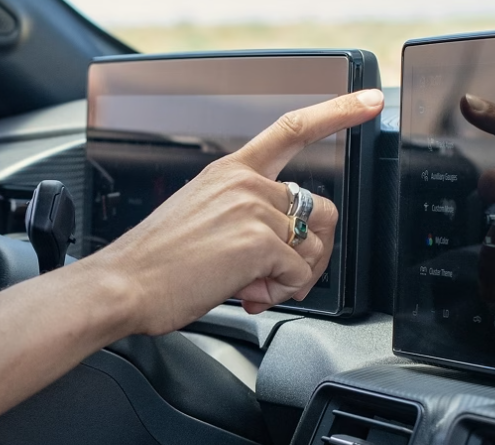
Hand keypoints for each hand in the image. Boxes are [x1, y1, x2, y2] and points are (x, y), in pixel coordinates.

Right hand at [87, 90, 383, 335]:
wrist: (123, 284)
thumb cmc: (155, 263)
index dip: (337, 112)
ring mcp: (253, 209)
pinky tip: (248, 294)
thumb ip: (246, 221)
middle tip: (280, 278)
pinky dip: (281, 293)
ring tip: (255, 288)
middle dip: (310, 252)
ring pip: (312, 247)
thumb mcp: (201, 221)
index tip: (370, 101)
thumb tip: (281, 256)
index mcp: (230, 171)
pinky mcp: (259, 242)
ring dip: (292, 278)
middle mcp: (245, 183)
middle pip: (318, 211)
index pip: (291, 129)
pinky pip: (299, 274)